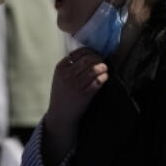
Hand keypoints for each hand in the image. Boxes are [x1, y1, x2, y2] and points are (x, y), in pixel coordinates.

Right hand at [40, 48, 107, 164]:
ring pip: (94, 69)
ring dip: (103, 67)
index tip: (95, 54)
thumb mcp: (60, 76)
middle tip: (102, 61)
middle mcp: (67, 75)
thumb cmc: (62, 93)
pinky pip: (98, 81)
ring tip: (104, 69)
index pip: (79, 53)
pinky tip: (105, 77)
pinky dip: (104, 77)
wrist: (60, 114)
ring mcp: (75, 85)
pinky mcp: (84, 94)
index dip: (90, 52)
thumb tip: (89, 53)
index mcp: (60, 68)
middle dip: (98, 59)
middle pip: (88, 60)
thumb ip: (70, 65)